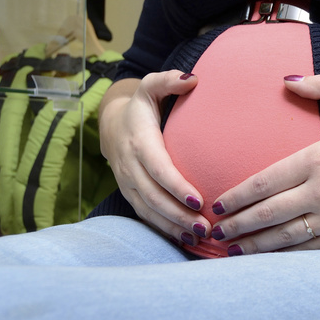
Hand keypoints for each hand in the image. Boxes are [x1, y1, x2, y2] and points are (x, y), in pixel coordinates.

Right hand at [99, 70, 210, 245]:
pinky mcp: (131, 195)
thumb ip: (168, 81)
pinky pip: (147, 217)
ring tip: (200, 237)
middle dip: (179, 215)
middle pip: (155, 197)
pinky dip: (165, 230)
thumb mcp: (150, 88)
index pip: (158, 169)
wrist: (112, 126)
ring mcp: (128, 184)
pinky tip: (187, 239)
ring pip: (150, 212)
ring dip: (174, 227)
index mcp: (139, 142)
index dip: (176, 186)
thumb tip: (193, 80)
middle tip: (207, 227)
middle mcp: (130, 167)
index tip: (198, 200)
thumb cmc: (142, 109)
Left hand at [210, 74, 319, 254]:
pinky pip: (312, 250)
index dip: (236, 196)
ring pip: (285, 237)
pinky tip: (270, 260)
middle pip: (266, 212)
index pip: (263, 181)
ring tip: (231, 250)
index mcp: (319, 157)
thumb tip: (288, 80)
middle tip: (214, 230)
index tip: (217, 203)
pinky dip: (287, 257)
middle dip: (237, 224)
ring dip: (255, 245)